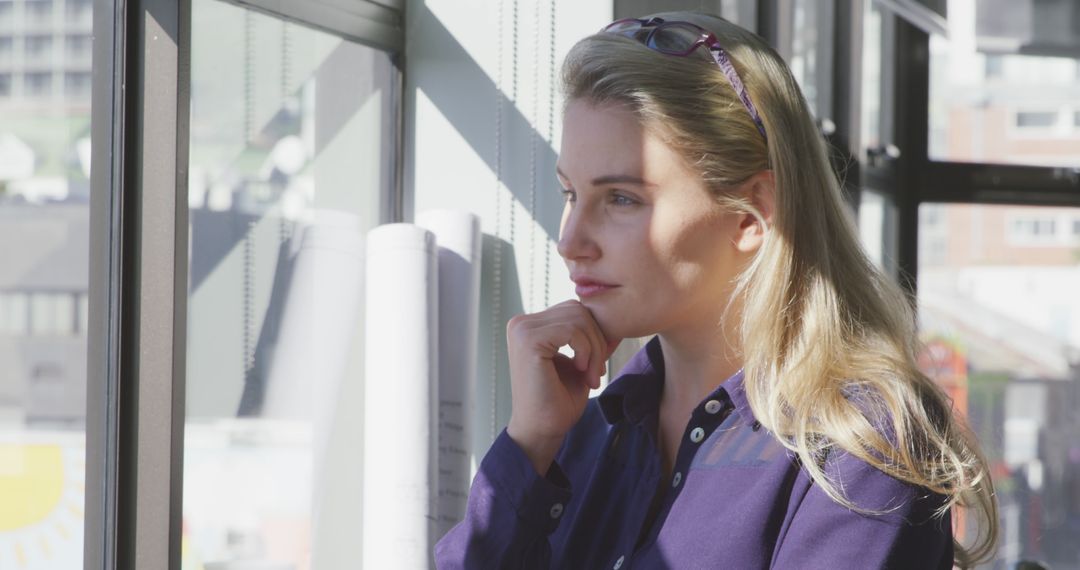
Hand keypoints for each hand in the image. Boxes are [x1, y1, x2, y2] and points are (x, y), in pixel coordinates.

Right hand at [505, 299, 621, 474]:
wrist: (542, 430)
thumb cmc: (558, 401)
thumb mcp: (582, 362)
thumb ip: (592, 338)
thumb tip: (616, 318)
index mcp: (530, 326)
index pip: (575, 310)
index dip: (595, 335)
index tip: (597, 367)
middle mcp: (521, 323)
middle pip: (578, 310)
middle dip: (597, 340)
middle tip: (596, 373)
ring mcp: (522, 329)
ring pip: (578, 318)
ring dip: (594, 348)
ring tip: (590, 375)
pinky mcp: (528, 340)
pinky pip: (572, 330)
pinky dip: (586, 351)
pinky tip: (581, 371)